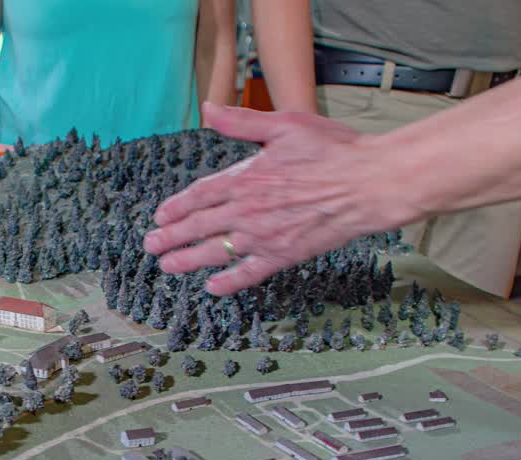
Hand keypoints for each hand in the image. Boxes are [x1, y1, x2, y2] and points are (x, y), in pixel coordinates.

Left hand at [143, 103, 418, 295]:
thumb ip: (242, 122)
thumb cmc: (332, 151)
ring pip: (216, 252)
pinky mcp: (283, 255)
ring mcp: (264, 235)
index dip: (177, 207)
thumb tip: (209, 109)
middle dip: (172, 237)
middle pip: (199, 226)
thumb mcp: (284, 125)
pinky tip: (212, 287)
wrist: (368, 184)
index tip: (160, 216)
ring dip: (188, 260)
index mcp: (246, 177)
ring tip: (168, 266)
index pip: (200, 195)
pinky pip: (248, 273)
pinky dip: (228, 282)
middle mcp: (248, 209)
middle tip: (151, 246)